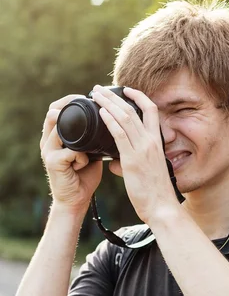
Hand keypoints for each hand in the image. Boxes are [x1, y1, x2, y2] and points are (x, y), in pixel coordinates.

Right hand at [40, 94, 102, 213]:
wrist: (76, 200)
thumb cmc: (84, 175)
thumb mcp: (89, 150)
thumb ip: (94, 136)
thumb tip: (113, 120)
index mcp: (57, 135)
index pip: (57, 108)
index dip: (69, 99)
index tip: (90, 96)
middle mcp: (48, 140)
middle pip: (53, 114)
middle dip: (70, 107)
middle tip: (91, 105)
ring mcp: (48, 151)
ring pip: (60, 130)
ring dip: (79, 133)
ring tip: (90, 138)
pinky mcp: (52, 163)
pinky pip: (69, 152)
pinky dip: (81, 155)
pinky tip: (85, 163)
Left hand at [91, 85, 178, 223]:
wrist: (162, 207)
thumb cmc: (155, 193)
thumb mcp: (145, 171)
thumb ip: (128, 163)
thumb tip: (114, 162)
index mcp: (156, 142)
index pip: (151, 111)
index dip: (138, 97)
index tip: (125, 90)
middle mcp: (151, 142)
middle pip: (133, 110)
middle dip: (114, 96)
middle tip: (100, 88)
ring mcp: (142, 149)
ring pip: (125, 117)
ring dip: (108, 103)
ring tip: (95, 94)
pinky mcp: (132, 160)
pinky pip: (119, 134)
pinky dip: (109, 120)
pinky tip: (100, 112)